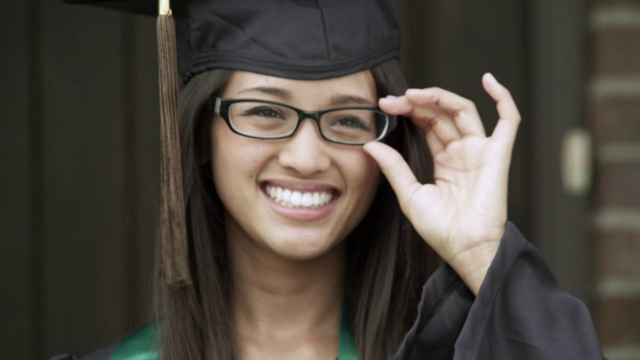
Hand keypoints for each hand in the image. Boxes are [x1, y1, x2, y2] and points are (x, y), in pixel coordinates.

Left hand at [363, 74, 520, 294]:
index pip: (427, 124)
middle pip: (441, 114)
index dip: (408, 111)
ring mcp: (481, 151)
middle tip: (393, 100)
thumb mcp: (410, 195)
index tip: (384, 106)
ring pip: (463, 111)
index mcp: (445, 161)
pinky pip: (508, 121)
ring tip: (413, 94)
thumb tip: (369, 144)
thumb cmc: (441, 229)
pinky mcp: (498, 154)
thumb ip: (393, 167)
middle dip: (417, 103)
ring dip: (439, 97)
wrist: (465, 249)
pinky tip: (488, 80)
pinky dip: (503, 98)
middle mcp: (463, 152)